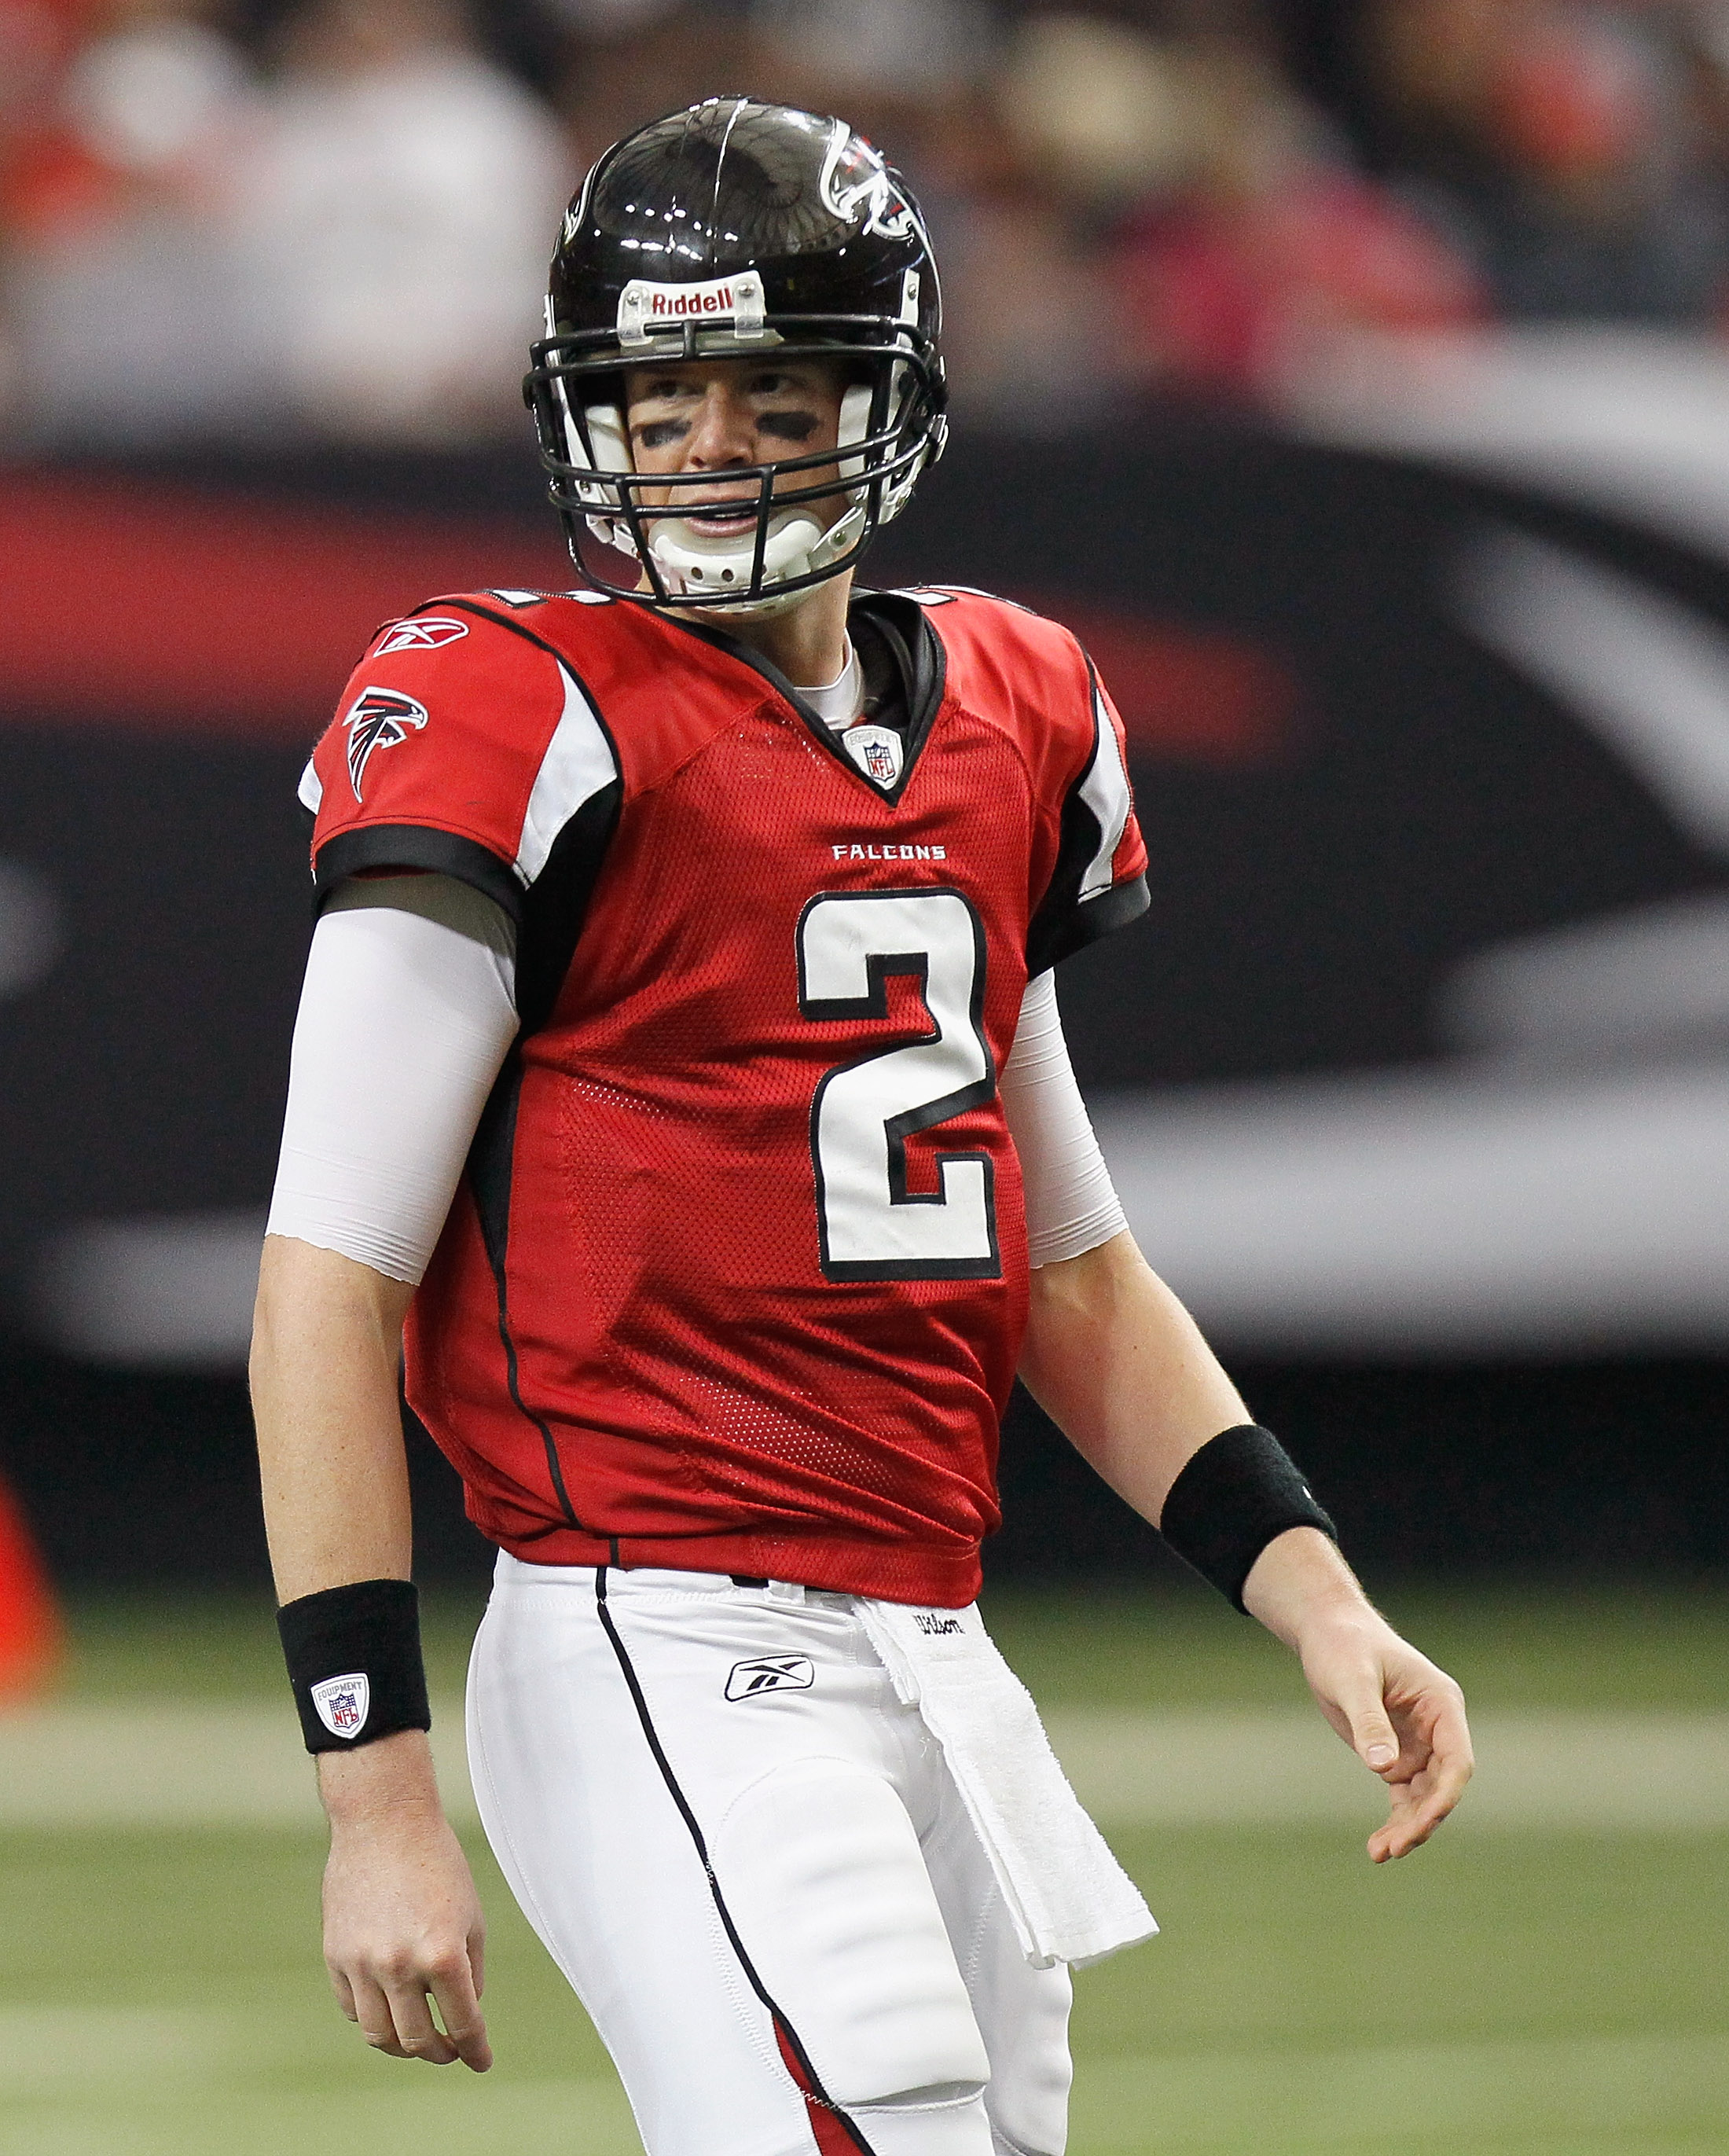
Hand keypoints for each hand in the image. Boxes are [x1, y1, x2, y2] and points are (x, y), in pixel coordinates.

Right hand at [317, 1731, 491, 2069]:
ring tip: (419, 2039)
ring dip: (402, 2046)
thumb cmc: (438, 1864)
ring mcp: (362, 1964)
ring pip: (379, 2036)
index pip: (463, 2023)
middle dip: (441, 2053)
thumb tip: (464, 2014)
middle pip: (418, 2041)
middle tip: (451, 2051)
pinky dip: (372, 2016)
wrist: (384, 1823)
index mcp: (442, 1954)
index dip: (476, 2050)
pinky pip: (352, 2008)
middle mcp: (400, 1966)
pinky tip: (388, 2005)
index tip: (482, 2062)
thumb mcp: (471, 1916)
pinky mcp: (335, 1956)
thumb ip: (470, 1970)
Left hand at [1293, 1603, 1474, 1861]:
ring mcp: (1418, 1744)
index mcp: (1442, 1705)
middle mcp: (1437, 1729)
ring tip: (1379, 1853)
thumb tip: (1383, 1768)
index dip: (1444, 1796)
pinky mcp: (1395, 1754)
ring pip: (1422, 1798)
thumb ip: (1369, 1720)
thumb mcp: (1353, 1678)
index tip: (1423, 1822)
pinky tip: (1378, 1846)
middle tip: (1394, 1848)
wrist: (1326, 1633)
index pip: (1457, 1760)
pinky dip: (1394, 1820)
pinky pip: (1402, 1796)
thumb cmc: (1344, 1646)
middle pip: (1441, 1786)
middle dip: (1421, 1820)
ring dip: (1406, 1827)